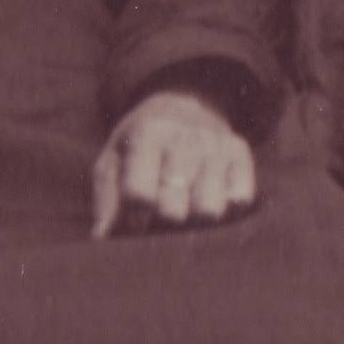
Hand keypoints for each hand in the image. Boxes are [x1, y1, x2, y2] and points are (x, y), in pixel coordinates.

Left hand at [92, 84, 259, 234]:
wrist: (181, 105)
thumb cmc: (138, 146)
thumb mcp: (112, 162)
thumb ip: (106, 200)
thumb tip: (102, 239)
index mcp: (148, 134)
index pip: (140, 195)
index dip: (132, 221)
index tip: (133, 222)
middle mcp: (186, 136)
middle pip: (174, 210)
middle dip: (162, 223)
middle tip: (159, 217)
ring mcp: (217, 144)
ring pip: (209, 211)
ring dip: (195, 219)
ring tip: (185, 208)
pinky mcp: (241, 153)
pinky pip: (240, 200)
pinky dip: (225, 207)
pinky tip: (209, 195)